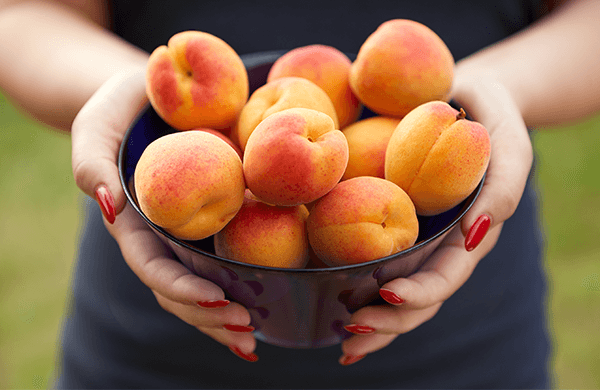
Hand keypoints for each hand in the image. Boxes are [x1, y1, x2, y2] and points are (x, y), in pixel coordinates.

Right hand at [70, 69, 257, 361]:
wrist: (155, 94)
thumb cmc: (121, 108)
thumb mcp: (98, 124)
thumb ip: (91, 161)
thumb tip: (109, 206)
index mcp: (135, 225)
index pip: (154, 267)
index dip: (181, 288)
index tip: (217, 297)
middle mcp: (165, 237)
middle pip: (182, 290)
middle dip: (211, 316)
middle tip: (248, 332)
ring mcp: (193, 231)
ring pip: (207, 284)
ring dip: (228, 316)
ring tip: (258, 336)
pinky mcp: (221, 217)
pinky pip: (232, 256)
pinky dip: (249, 283)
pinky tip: (276, 300)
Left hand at [338, 71, 533, 364]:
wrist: (463, 97)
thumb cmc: (491, 118)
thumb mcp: (510, 143)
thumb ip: (504, 186)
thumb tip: (474, 234)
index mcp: (467, 237)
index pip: (445, 277)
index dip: (419, 293)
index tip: (386, 295)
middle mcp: (437, 245)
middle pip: (416, 298)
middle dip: (387, 322)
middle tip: (349, 335)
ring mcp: (412, 236)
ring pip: (392, 288)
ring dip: (369, 317)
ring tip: (340, 334)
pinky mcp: (387, 218)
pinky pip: (369, 252)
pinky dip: (351, 278)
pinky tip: (325, 292)